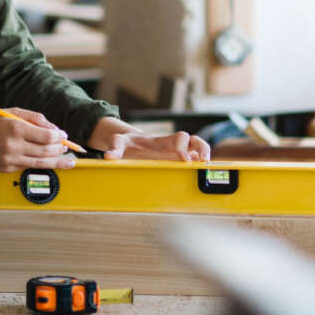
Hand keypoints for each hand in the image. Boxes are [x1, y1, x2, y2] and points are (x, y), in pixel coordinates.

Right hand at [0, 108, 76, 172]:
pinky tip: (47, 160)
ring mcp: (9, 159)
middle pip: (45, 151)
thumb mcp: (12, 112)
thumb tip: (54, 129)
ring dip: (56, 161)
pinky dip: (39, 163)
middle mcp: (13, 146)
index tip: (64, 136)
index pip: (46, 136)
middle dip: (60, 150)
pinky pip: (27, 166)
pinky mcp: (6, 169)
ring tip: (67, 161)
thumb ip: (34, 118)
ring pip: (40, 163)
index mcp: (15, 128)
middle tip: (67, 148)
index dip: (59, 137)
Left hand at [86, 117, 210, 161]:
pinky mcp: (176, 161)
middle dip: (201, 149)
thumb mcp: (119, 142)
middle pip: (193, 140)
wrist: (132, 143)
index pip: (178, 138)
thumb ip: (115, 147)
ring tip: (206, 168)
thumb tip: (108, 156)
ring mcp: (176, 153)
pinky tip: (200, 175)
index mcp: (161, 141)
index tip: (184, 158)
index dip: (183, 147)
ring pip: (197, 149)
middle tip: (203, 162)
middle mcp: (172, 146)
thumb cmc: (128, 143)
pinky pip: (193, 161)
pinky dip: (199, 166)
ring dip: (204, 155)